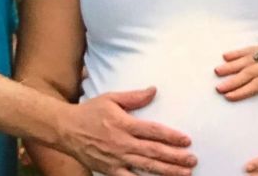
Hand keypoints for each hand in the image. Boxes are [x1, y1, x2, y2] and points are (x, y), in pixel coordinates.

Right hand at [60, 87, 196, 175]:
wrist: (65, 129)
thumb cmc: (90, 112)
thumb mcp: (111, 98)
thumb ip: (134, 97)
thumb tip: (154, 90)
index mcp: (124, 124)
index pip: (153, 131)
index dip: (172, 136)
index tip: (187, 140)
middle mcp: (122, 143)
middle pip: (154, 152)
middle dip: (175, 157)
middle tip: (192, 160)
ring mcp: (116, 159)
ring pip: (146, 167)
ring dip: (166, 171)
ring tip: (184, 174)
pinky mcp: (109, 170)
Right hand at [214, 31, 257, 112]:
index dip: (243, 90)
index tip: (229, 96)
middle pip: (249, 71)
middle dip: (232, 80)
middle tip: (218, 87)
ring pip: (248, 59)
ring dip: (232, 65)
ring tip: (217, 71)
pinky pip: (252, 49)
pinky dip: (239, 52)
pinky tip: (227, 55)